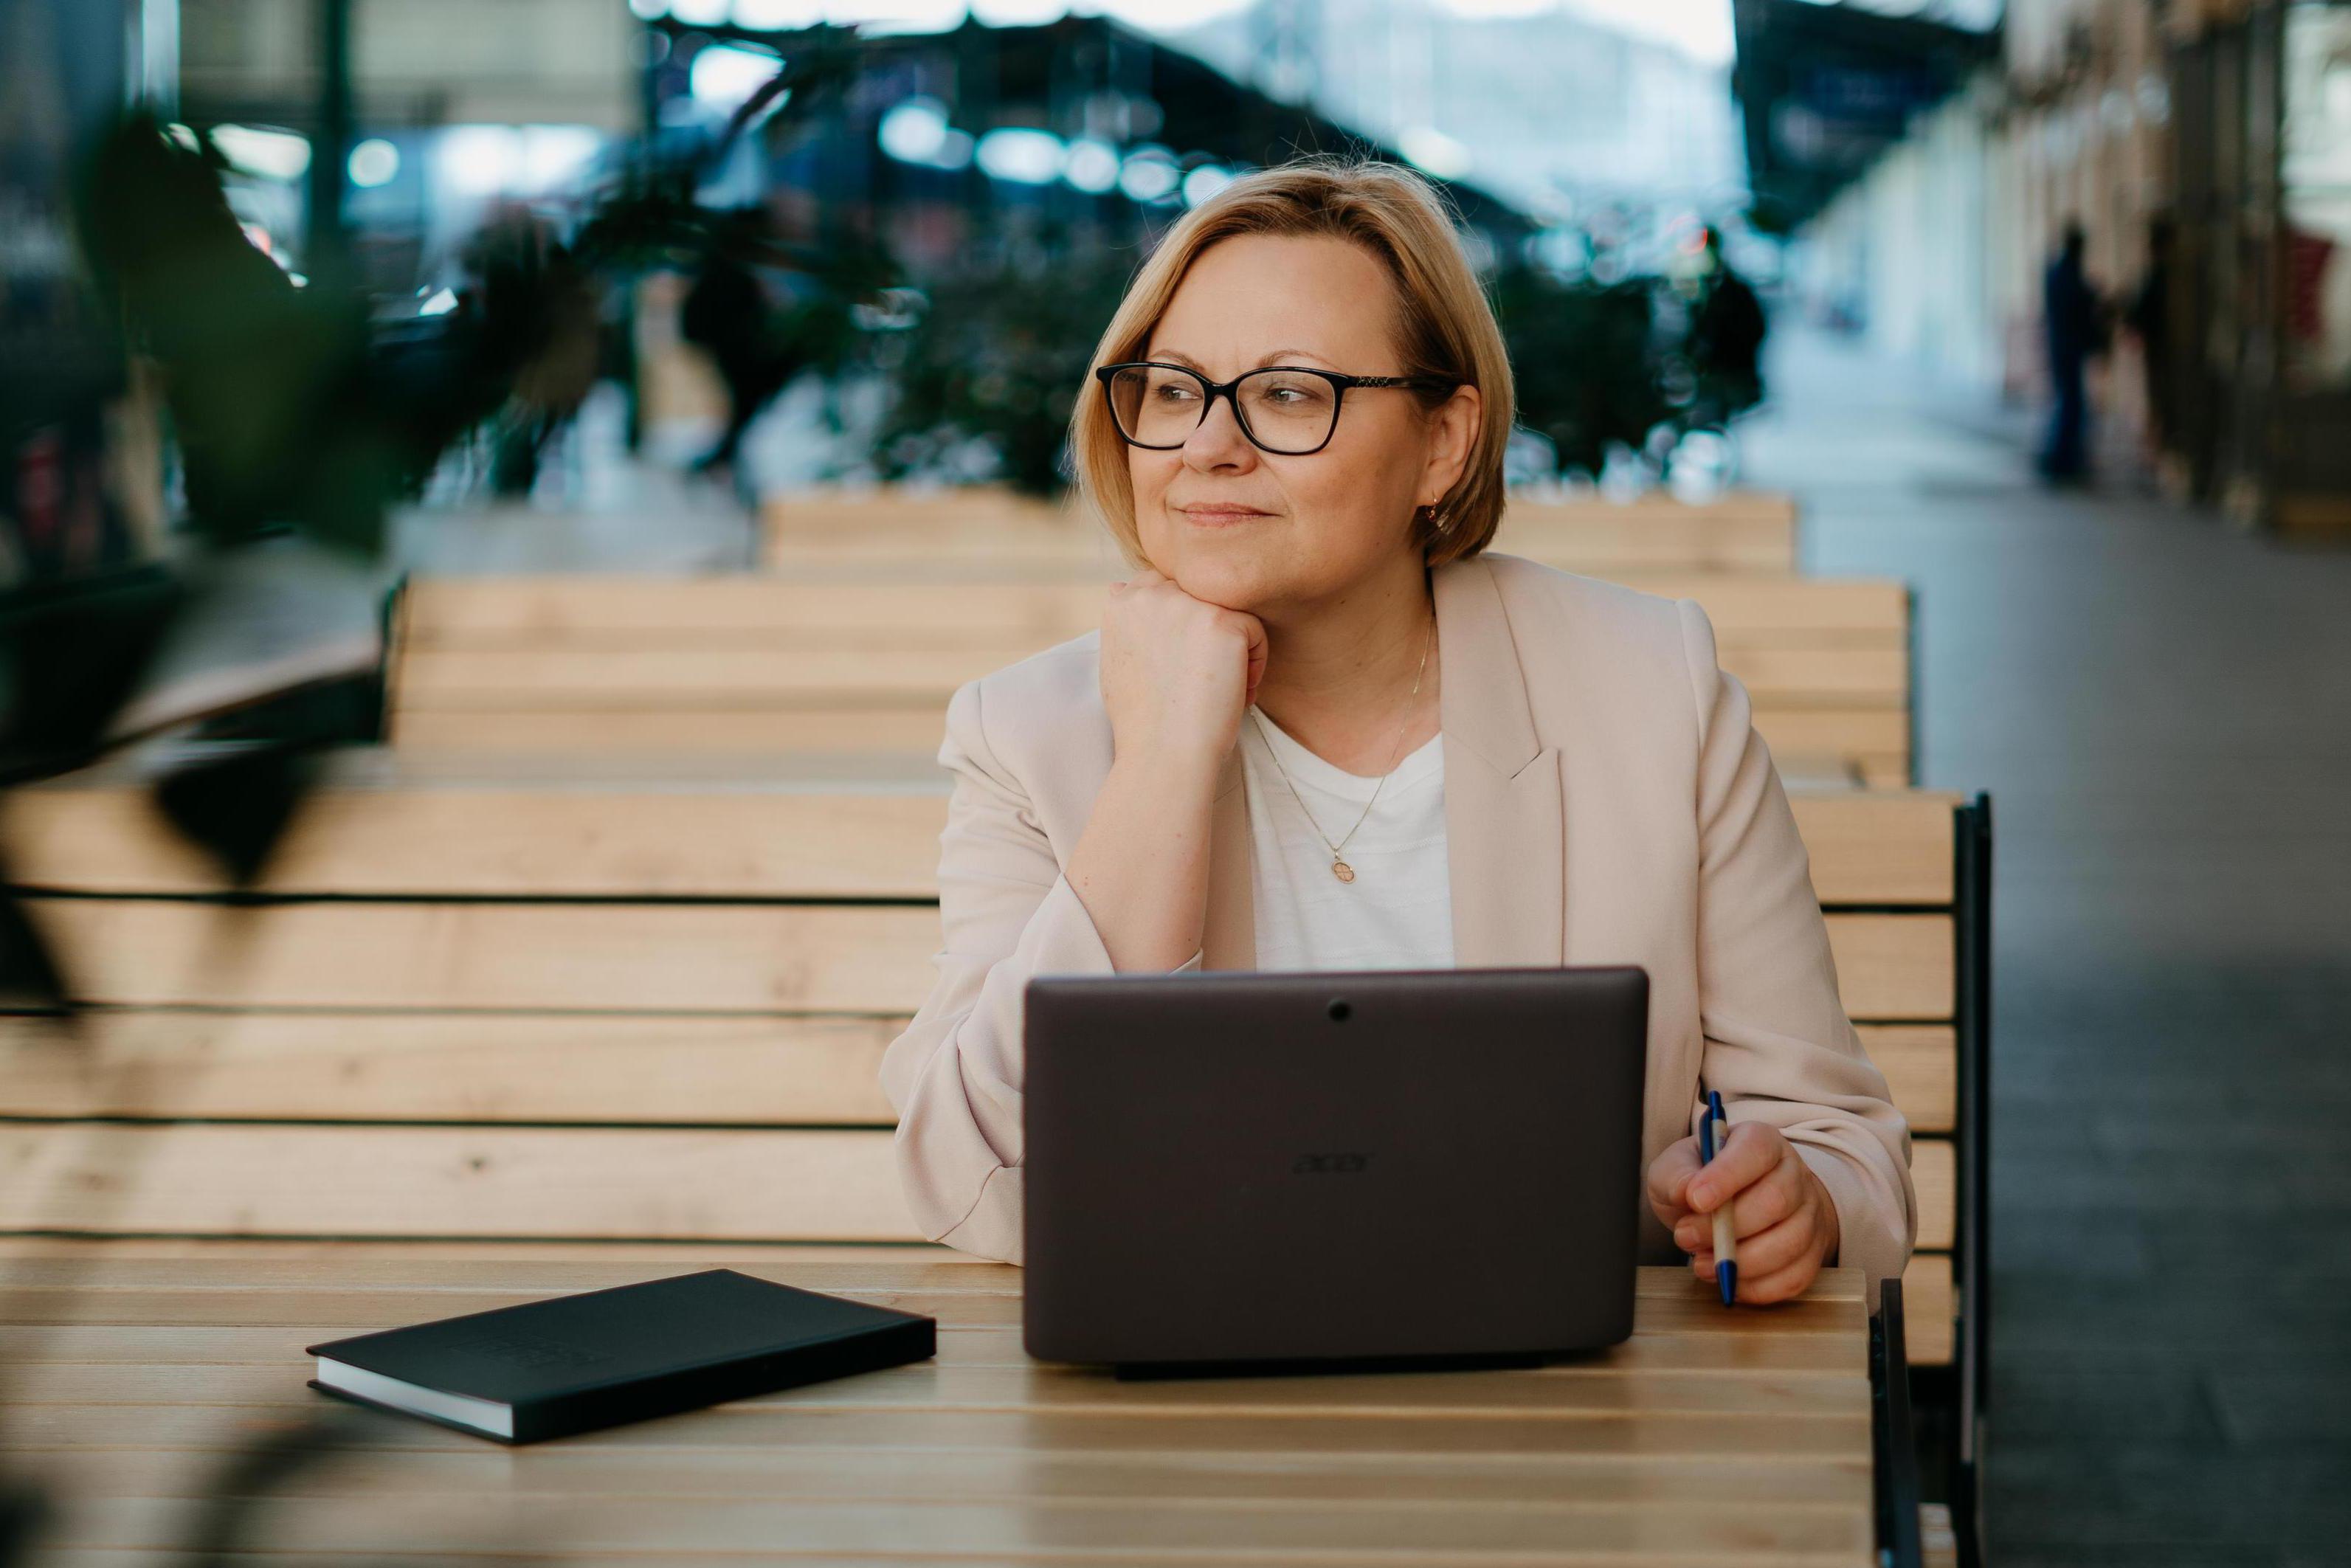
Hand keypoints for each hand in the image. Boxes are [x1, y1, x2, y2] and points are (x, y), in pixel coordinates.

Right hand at [1099, 569, 1267, 772]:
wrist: (1163, 755)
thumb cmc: (1141, 722)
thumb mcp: (1116, 659)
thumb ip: (1125, 621)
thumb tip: (1120, 589)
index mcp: (1121, 602)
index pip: (1164, 587)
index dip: (1181, 626)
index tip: (1181, 664)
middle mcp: (1151, 594)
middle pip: (1201, 596)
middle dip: (1208, 634)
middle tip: (1201, 680)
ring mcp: (1187, 604)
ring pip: (1229, 612)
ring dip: (1232, 648)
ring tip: (1220, 687)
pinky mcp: (1223, 622)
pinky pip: (1254, 632)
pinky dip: (1254, 664)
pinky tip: (1236, 693)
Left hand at [1645, 1121, 1841, 1304]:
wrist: (1727, 1208)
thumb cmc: (1699, 1182)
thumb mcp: (1675, 1168)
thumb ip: (1675, 1175)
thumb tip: (1687, 1193)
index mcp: (1761, 1141)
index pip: (1756, 1151)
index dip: (1727, 1176)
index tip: (1696, 1199)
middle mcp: (1793, 1174)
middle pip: (1776, 1201)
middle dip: (1728, 1227)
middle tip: (1686, 1236)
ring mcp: (1807, 1215)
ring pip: (1789, 1243)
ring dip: (1741, 1261)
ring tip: (1702, 1263)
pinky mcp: (1810, 1254)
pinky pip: (1794, 1277)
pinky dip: (1757, 1287)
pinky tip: (1728, 1280)